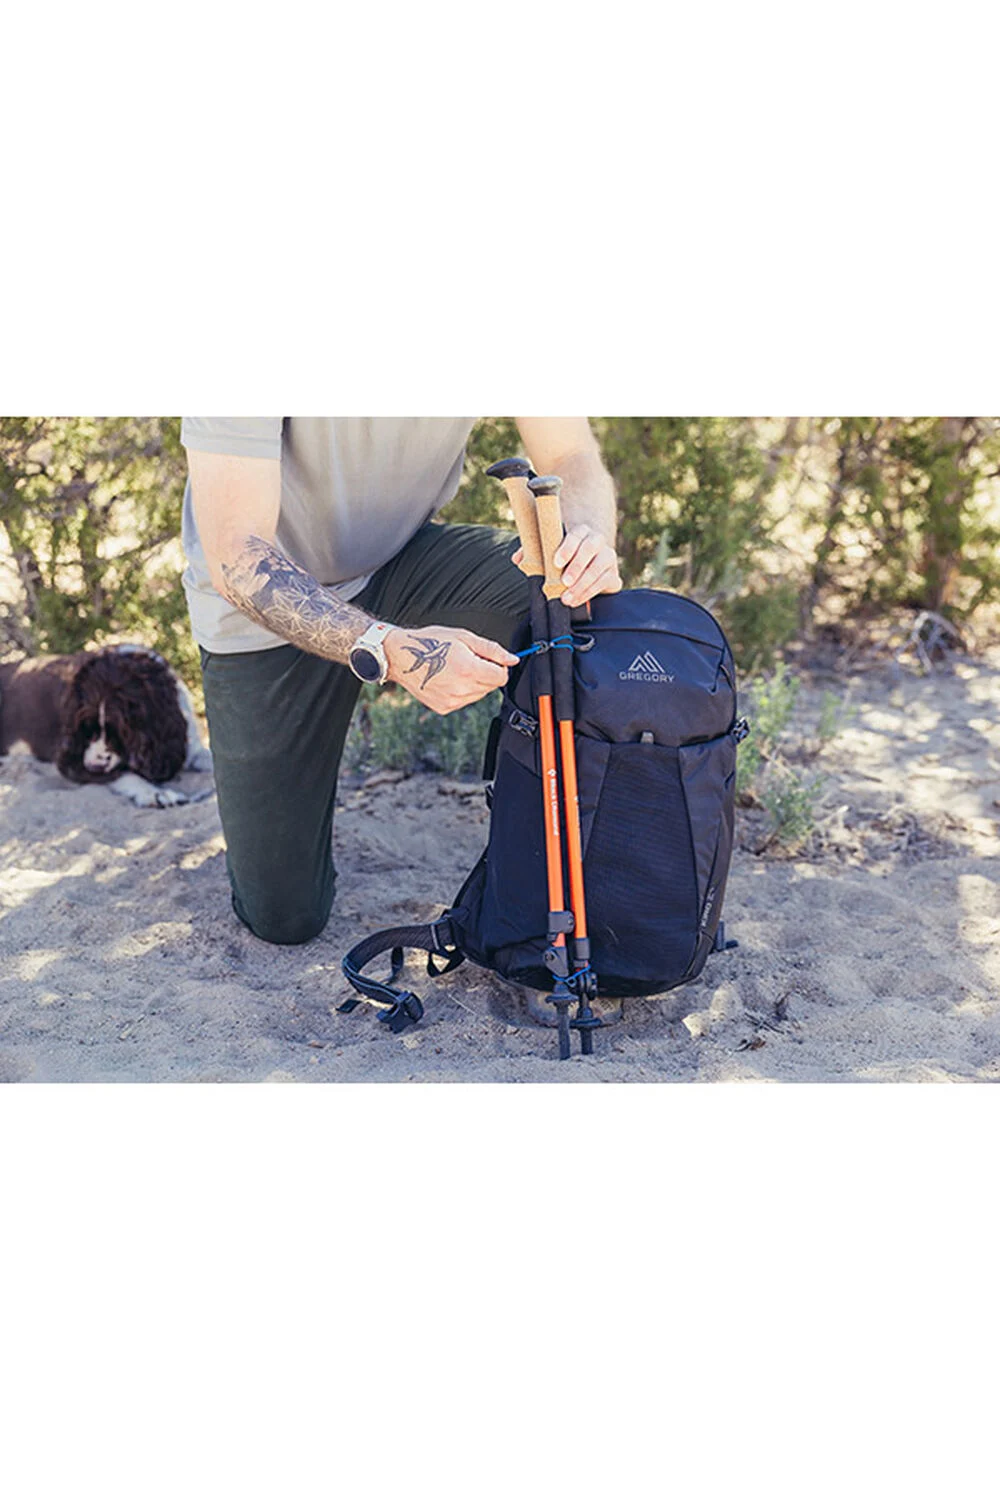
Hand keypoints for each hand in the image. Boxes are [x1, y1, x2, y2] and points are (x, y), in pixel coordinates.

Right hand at [384, 625, 517, 714]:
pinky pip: (465, 701)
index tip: (487, 659)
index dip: (498, 666)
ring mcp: (453, 701)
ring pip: (479, 695)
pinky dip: (462, 691)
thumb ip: (492, 650)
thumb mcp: (464, 637)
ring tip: (456, 669)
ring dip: (475, 683)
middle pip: (491, 686)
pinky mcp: (445, 707)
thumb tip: (513, 659)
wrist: (402, 657)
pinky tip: (448, 679)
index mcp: (469, 669)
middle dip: (486, 673)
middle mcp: (462, 689)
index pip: (502, 676)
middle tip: (467, 660)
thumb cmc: (431, 642)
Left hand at [512, 525, 622, 606]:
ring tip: (567, 597)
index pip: (576, 534)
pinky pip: (604, 583)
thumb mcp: (549, 554)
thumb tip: (517, 559)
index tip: (556, 562)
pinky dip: (589, 593)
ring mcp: (608, 557)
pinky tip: (575, 601)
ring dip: (582, 584)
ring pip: (599, 567)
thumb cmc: (564, 561)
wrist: (587, 573)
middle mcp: (597, 541)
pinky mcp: (613, 575)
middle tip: (564, 581)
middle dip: (577, 566)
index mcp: (581, 532)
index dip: (567, 548)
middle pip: (591, 548)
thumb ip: (535, 553)